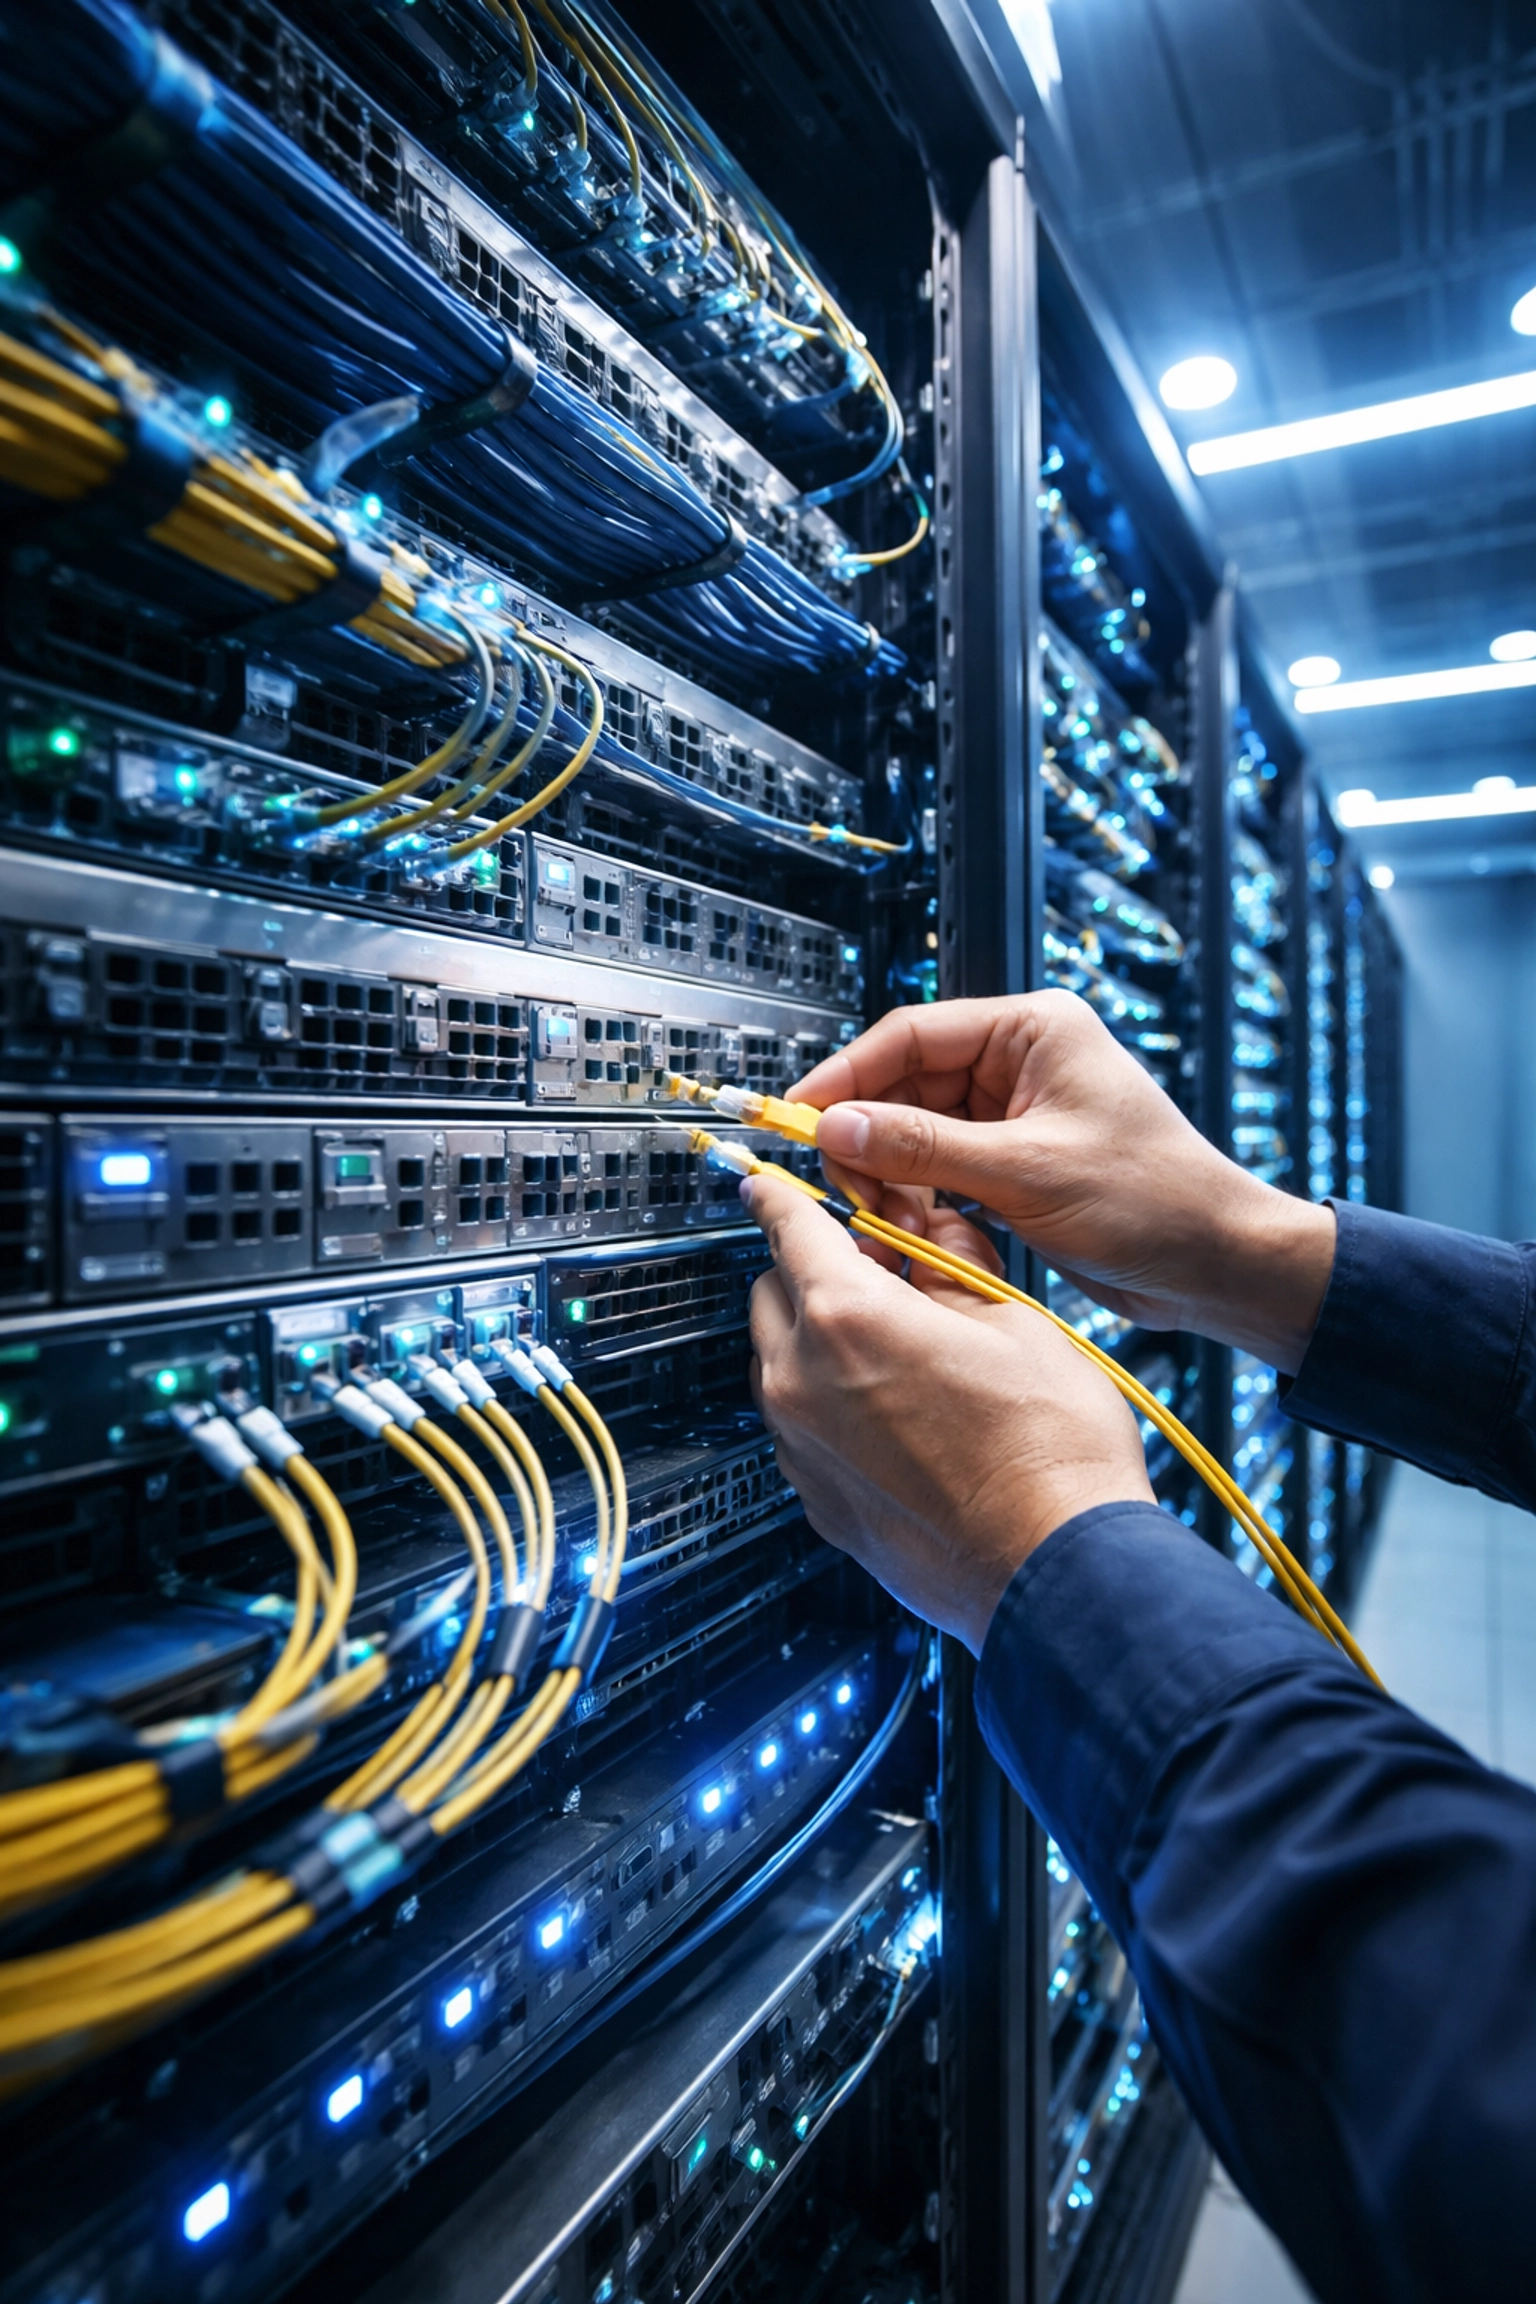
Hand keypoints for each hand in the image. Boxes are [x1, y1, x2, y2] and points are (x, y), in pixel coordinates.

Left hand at [744, 1170, 1153, 1654]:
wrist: (1056, 1567)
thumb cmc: (1050, 1454)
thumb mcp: (1014, 1321)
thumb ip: (950, 1266)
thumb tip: (928, 1232)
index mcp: (847, 1317)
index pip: (787, 1226)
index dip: (781, 1196)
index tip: (771, 1187)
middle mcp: (803, 1382)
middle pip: (774, 1293)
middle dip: (813, 1271)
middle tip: (877, 1271)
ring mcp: (803, 1448)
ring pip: (779, 1363)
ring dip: (817, 1340)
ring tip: (897, 1348)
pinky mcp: (817, 1500)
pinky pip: (800, 1427)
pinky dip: (828, 1404)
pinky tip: (895, 1411)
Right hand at [791, 992, 1334, 1374]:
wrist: (1218, 1264)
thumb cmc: (1156, 1200)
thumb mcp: (1026, 1170)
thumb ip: (923, 1147)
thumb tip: (839, 1126)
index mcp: (1033, 1030)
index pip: (911, 1034)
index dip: (846, 1076)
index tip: (797, 1115)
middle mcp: (1022, 1063)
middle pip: (906, 1082)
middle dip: (868, 1134)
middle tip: (837, 1181)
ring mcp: (1018, 1114)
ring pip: (917, 1131)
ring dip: (892, 1174)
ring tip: (881, 1214)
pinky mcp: (1017, 1163)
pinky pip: (942, 1168)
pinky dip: (919, 1197)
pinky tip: (911, 1226)